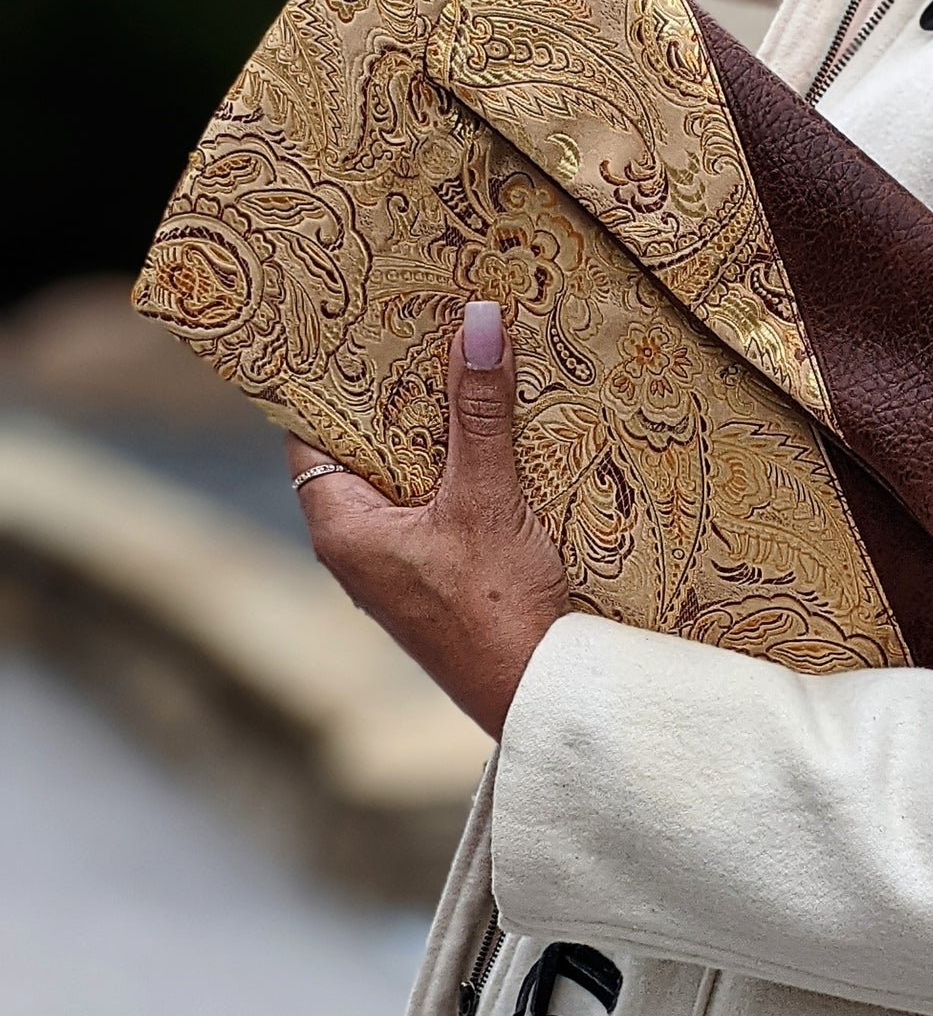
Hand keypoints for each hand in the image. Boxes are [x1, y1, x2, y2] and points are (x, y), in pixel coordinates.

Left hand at [287, 301, 567, 740]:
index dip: (328, 382)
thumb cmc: (496, 611)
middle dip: (394, 398)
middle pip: (361, 452)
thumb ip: (479, 412)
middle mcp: (357, 550)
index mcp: (341, 529)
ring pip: (404, 481)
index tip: (358, 329)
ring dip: (434, 434)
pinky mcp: (437, 582)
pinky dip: (458, 472)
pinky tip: (496, 438)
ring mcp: (397, 569)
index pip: (309, 434)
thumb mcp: (487, 498)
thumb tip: (477, 320)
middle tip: (422, 331)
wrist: (541, 696)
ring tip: (463, 367)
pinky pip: (436, 508)